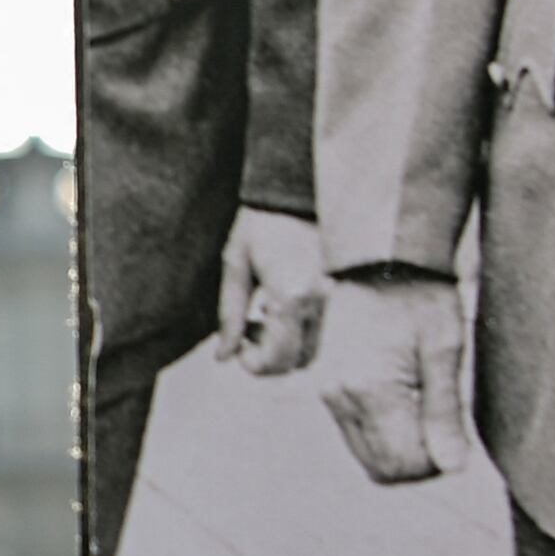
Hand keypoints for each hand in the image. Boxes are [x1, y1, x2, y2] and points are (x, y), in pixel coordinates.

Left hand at [214, 208, 325, 374]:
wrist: (293, 191)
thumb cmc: (258, 224)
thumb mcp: (234, 265)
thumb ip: (229, 315)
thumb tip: (223, 357)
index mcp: (290, 295)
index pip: (279, 359)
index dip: (254, 364)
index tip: (236, 343)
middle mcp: (316, 301)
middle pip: (298, 362)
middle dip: (268, 358)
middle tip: (245, 329)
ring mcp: (329, 297)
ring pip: (310, 350)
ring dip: (282, 347)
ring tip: (259, 314)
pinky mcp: (332, 293)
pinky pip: (315, 331)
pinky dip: (293, 333)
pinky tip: (274, 304)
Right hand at [314, 268, 467, 481]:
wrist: (377, 253)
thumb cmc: (419, 293)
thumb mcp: (445, 348)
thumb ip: (445, 411)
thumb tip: (453, 467)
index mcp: (369, 387)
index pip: (402, 464)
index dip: (437, 464)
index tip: (458, 440)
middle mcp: (339, 394)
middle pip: (380, 467)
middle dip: (419, 461)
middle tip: (447, 430)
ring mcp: (327, 389)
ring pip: (366, 452)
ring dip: (401, 446)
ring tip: (429, 409)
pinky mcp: (326, 382)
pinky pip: (354, 429)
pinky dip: (384, 429)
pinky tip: (407, 398)